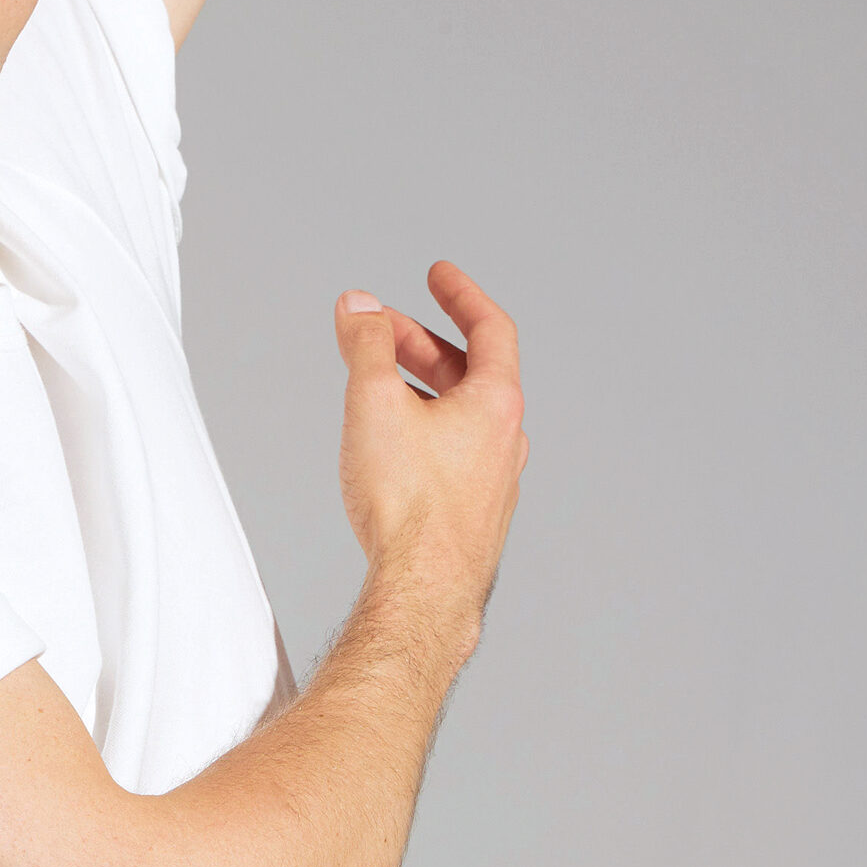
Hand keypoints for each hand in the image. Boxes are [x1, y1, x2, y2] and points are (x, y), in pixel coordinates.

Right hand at [333, 261, 528, 649]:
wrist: (423, 591)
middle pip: (468, 371)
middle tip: (377, 330)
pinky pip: (454, 455)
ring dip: (420, 389)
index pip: (490, 328)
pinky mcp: (473, 517)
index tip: (437, 275)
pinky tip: (390, 449)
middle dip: (418, 343)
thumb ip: (367, 345)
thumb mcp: (374, 402)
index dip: (461, 294)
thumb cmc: (407, 503)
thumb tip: (359, 305)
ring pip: (460, 416)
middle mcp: (507, 441)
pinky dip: (424, 430)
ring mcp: (494, 482)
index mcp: (497, 404)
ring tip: (374, 387)